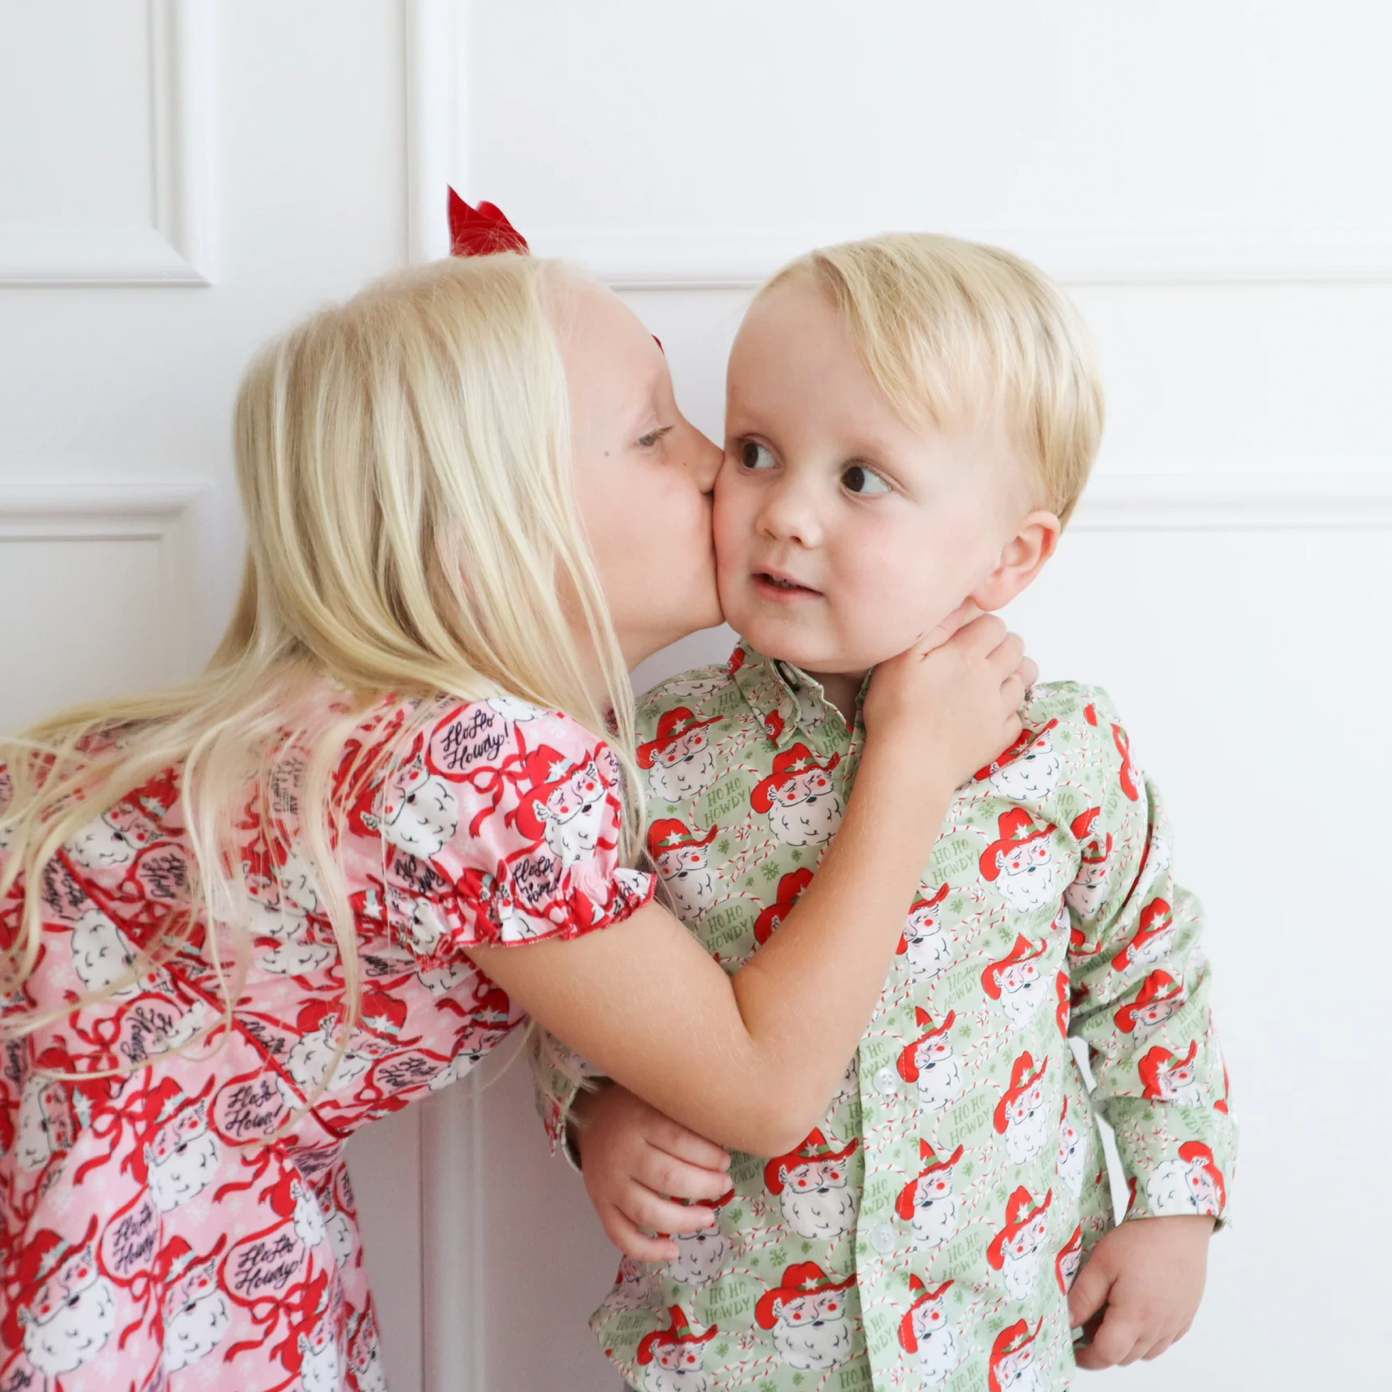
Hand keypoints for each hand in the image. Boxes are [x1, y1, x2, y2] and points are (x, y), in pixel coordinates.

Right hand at [571, 1082, 732, 1261]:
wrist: (590, 1117)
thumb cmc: (635, 1109)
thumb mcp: (659, 1099)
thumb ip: (686, 1120)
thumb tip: (726, 1145)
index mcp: (640, 1121)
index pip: (679, 1141)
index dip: (708, 1156)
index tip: (725, 1162)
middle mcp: (622, 1154)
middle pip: (667, 1178)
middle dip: (704, 1187)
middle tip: (724, 1186)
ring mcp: (609, 1184)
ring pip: (647, 1211)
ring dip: (683, 1220)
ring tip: (708, 1217)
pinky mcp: (600, 1205)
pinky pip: (620, 1235)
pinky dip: (647, 1250)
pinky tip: (672, 1251)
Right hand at [862, 604, 1038, 784]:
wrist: (910, 765)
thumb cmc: (896, 709)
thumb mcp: (901, 658)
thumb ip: (935, 628)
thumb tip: (961, 607)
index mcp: (967, 655)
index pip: (994, 624)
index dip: (983, 626)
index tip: (966, 637)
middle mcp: (990, 678)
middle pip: (1016, 648)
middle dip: (1003, 646)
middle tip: (981, 656)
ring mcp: (999, 710)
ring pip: (1023, 680)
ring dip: (1012, 675)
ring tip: (991, 682)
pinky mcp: (999, 737)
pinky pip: (1017, 716)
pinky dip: (1008, 711)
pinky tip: (990, 713)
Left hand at [1069, 1215, 1214, 1368]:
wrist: (1179, 1225)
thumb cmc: (1140, 1241)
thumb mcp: (1101, 1264)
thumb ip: (1083, 1297)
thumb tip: (1068, 1321)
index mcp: (1134, 1318)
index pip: (1106, 1355)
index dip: (1087, 1357)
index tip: (1074, 1349)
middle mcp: (1157, 1329)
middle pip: (1126, 1357)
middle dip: (1104, 1347)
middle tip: (1089, 1320)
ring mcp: (1175, 1324)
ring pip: (1146, 1352)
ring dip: (1127, 1343)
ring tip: (1113, 1312)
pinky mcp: (1187, 1316)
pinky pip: (1164, 1340)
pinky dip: (1148, 1336)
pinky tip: (1138, 1310)